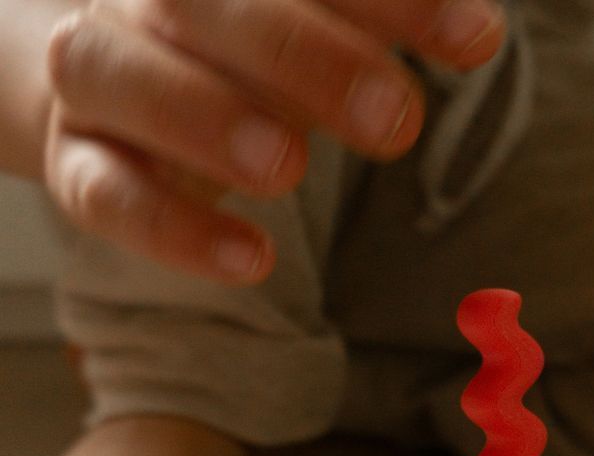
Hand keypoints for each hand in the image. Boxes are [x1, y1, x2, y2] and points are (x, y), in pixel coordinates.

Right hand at [42, 0, 505, 281]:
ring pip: (121, 80)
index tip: (477, 40)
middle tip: (396, 116)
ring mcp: (100, 81)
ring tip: (288, 168)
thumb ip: (385, 20)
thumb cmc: (233, 49)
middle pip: (199, 4)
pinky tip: (252, 261)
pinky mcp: (80, 166)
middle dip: (304, 55)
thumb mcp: (307, 24)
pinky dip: (174, 229)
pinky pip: (107, 194)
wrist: (106, 80)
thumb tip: (481, 34)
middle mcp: (141, 3)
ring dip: (206, 120)